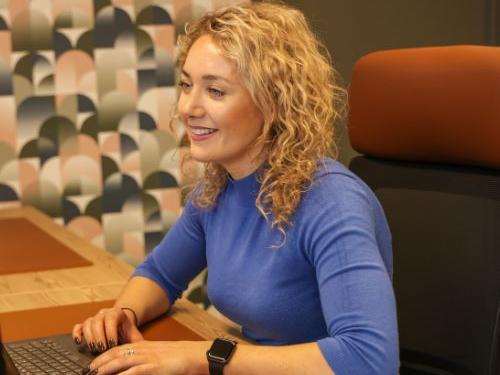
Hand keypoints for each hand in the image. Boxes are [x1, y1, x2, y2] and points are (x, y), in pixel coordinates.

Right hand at [72, 307, 143, 353]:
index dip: (111, 331)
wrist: (122, 324)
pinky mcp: (86, 325)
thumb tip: (143, 352)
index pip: (111, 319)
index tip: (112, 344)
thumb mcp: (134, 335)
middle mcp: (104, 313)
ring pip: (87, 324)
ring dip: (90, 337)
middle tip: (102, 349)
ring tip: (95, 349)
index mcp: (117, 313)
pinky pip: (78, 326)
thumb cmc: (128, 332)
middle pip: (97, 321)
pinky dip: (76, 333)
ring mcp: (94, 318)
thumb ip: (137, 342)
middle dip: (99, 337)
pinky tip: (78, 342)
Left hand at [82, 340, 209, 374]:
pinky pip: (135, 372)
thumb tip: (133, 367)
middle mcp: (144, 350)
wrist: (196, 355)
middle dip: (99, 363)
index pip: (118, 349)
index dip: (103, 356)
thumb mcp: (160, 355)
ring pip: (121, 362)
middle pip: (116, 354)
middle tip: (87, 372)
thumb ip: (146, 359)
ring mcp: (148, 358)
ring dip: (106, 369)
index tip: (92, 364)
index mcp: (144, 346)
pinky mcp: (154, 367)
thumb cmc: (180, 358)